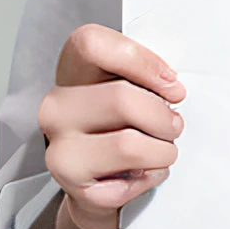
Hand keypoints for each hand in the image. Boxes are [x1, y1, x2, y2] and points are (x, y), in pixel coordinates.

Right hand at [37, 23, 186, 228]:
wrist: (91, 175)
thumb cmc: (116, 122)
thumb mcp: (126, 85)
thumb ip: (143, 76)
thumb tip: (171, 90)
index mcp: (69, 70)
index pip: (92, 44)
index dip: (141, 61)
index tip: (170, 84)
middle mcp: (56, 107)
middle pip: (122, 99)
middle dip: (162, 117)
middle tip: (173, 125)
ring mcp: (59, 147)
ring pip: (129, 145)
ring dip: (162, 151)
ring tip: (162, 150)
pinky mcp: (71, 184)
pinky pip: (129, 181)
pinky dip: (152, 176)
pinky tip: (145, 171)